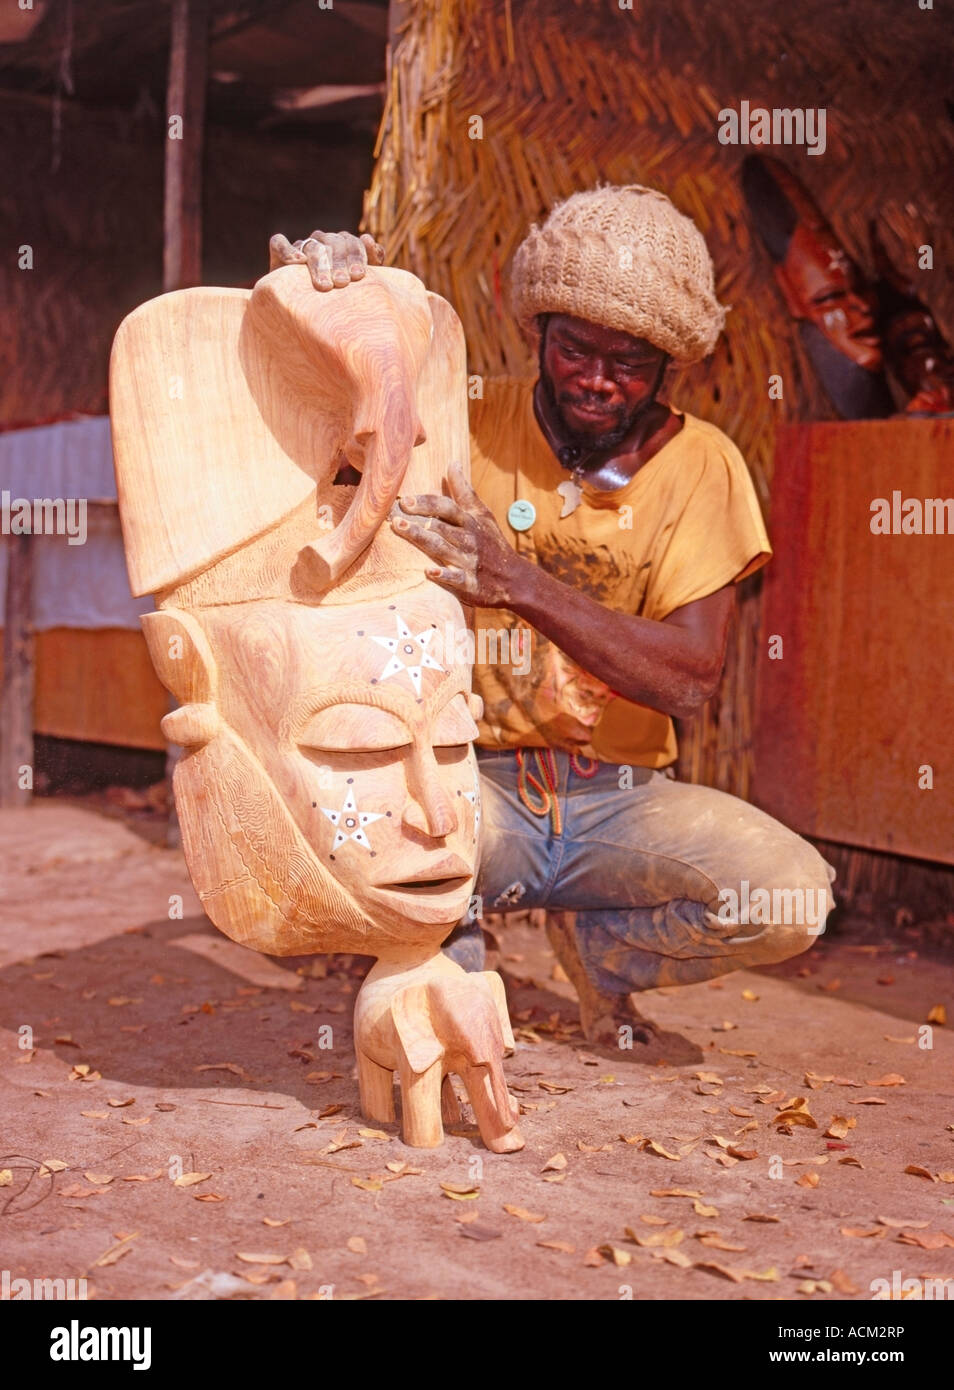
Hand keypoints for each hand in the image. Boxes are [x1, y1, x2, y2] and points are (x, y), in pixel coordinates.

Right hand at [268, 229, 384, 290]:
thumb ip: (371, 261)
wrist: (305, 313)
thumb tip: (369, 238)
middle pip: (332, 244)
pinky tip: (298, 262)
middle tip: (343, 283)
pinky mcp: (279, 253)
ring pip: (312, 247)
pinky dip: (287, 250)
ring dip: (320, 264)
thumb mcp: (358, 283)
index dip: (356, 256)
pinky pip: (279, 243)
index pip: (350, 243)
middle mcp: (322, 241)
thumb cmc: (338, 298)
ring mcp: (301, 246)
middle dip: (339, 264)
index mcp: (341, 245)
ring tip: (325, 285)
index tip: (360, 275)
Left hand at [390, 460, 522, 607]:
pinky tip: (428, 572)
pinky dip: (444, 576)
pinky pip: (456, 579)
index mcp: (470, 522)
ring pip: (443, 549)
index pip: (447, 508)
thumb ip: (464, 491)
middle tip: (392, 516)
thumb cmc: (491, 542)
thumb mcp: (482, 515)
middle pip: (440, 527)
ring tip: (400, 530)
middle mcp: (469, 540)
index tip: (405, 500)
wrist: (514, 578)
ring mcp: (469, 562)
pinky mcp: (471, 584)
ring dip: (421, 539)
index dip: (426, 503)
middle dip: (417, 521)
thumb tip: (452, 463)